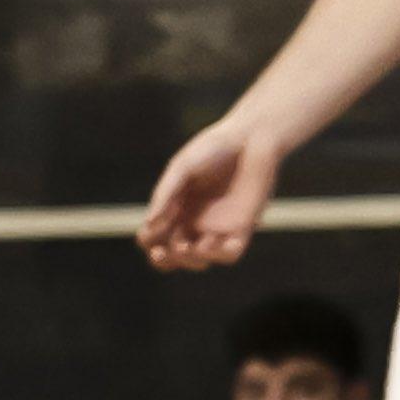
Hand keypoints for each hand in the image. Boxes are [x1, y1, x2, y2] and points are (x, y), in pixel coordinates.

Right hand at [139, 113, 281, 269]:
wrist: (251, 138)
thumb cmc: (213, 148)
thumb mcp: (182, 167)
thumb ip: (165, 194)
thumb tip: (149, 223)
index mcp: (176, 207)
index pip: (156, 236)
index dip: (149, 241)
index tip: (149, 233)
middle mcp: (195, 221)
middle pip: (175, 255)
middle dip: (165, 260)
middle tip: (161, 253)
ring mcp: (219, 226)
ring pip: (201, 259)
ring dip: (190, 260)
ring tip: (186, 247)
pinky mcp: (242, 227)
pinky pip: (230, 254)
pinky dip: (219, 254)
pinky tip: (210, 242)